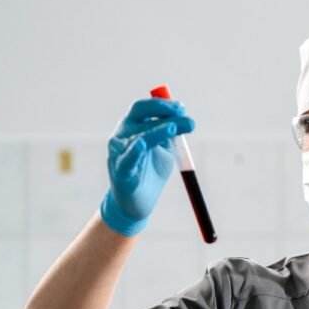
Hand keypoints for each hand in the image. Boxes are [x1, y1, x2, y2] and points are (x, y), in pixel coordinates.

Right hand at [100, 98, 194, 235]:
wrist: (138, 203)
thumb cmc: (151, 171)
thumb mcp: (166, 148)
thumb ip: (174, 134)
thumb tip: (188, 119)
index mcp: (132, 127)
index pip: (143, 108)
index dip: (161, 105)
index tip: (182, 108)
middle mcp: (121, 137)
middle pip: (141, 118)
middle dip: (166, 116)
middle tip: (188, 121)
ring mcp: (119, 154)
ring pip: (139, 137)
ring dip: (158, 131)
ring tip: (172, 128)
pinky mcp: (121, 172)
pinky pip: (128, 160)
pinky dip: (135, 151)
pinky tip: (142, 146)